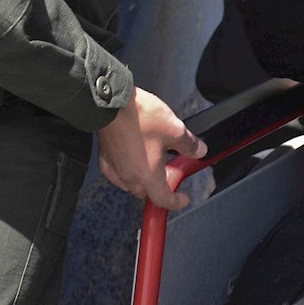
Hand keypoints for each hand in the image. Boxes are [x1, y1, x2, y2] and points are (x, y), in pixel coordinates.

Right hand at [96, 86, 205, 210]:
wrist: (112, 102)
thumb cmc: (140, 117)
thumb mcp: (175, 130)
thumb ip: (189, 145)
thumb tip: (199, 151)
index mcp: (148, 176)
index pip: (163, 200)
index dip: (176, 202)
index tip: (182, 199)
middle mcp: (129, 176)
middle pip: (146, 192)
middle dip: (160, 187)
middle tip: (171, 172)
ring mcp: (115, 168)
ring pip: (130, 183)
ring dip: (143, 178)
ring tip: (154, 163)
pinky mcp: (104, 156)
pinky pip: (116, 172)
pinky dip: (126, 170)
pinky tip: (131, 159)